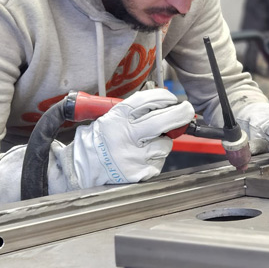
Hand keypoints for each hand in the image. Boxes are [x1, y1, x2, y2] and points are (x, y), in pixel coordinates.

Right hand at [72, 88, 194, 187]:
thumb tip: (162, 105)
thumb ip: (133, 112)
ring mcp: (134, 156)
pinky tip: (142, 156)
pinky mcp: (139, 172)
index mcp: (117, 118)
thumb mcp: (109, 118)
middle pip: (162, 121)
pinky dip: (155, 158)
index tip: (171, 99)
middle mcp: (126, 136)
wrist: (83, 168)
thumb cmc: (100, 141)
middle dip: (180, 113)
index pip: (146, 101)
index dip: (163, 97)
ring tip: (147, 143)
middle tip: (186, 110)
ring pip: (165, 144)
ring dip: (163, 142)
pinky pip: (159, 161)